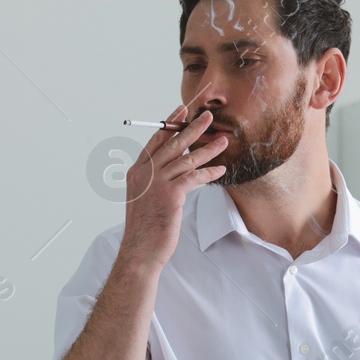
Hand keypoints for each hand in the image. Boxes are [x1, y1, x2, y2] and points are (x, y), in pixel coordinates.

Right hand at [117, 105, 227, 271]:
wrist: (140, 249)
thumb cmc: (144, 228)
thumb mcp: (143, 198)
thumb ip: (153, 180)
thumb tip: (170, 169)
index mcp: (136, 171)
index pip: (155, 141)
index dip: (170, 123)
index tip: (182, 110)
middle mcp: (145, 173)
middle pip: (173, 144)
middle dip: (193, 128)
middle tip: (209, 117)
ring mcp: (157, 183)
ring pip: (186, 159)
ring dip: (208, 150)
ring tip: (223, 141)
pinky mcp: (170, 195)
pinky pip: (194, 178)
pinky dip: (208, 173)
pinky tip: (220, 170)